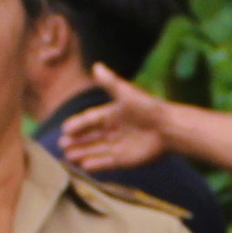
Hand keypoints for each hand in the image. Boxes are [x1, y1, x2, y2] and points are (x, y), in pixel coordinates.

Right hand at [52, 70, 177, 174]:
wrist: (169, 129)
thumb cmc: (148, 108)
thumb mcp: (127, 94)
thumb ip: (110, 83)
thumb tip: (96, 66)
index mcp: (113, 114)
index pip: (90, 119)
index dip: (78, 124)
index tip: (65, 129)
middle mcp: (114, 130)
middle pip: (90, 137)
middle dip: (76, 141)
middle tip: (62, 145)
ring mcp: (119, 146)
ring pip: (96, 150)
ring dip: (82, 153)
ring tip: (68, 157)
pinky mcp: (126, 160)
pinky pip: (107, 163)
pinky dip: (96, 164)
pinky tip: (84, 166)